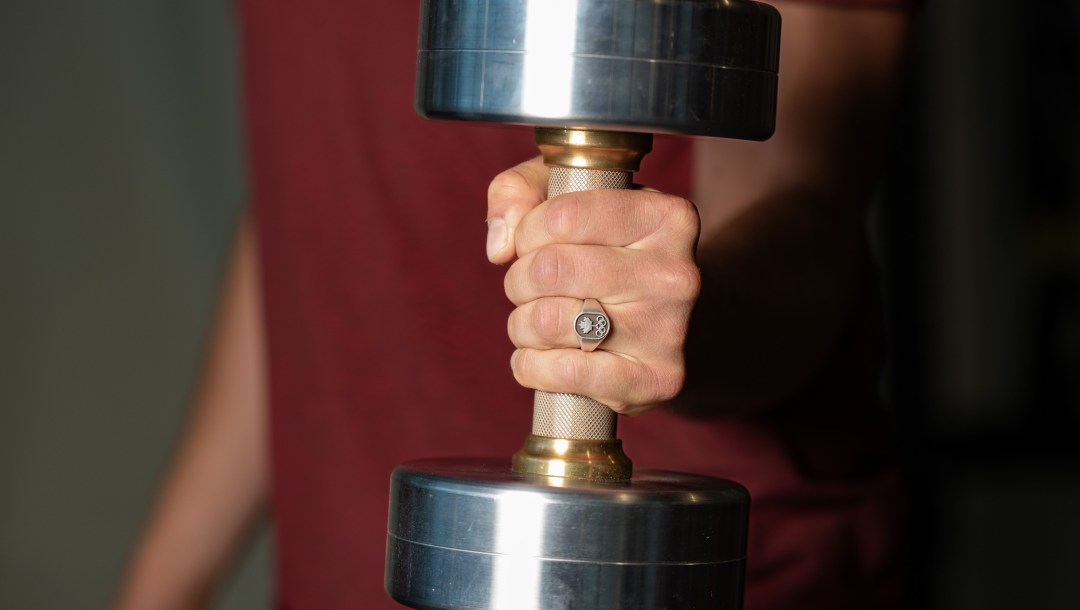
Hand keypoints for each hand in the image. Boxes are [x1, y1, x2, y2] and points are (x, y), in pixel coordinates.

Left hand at [486, 157, 700, 415]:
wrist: (659, 320)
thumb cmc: (601, 249)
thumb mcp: (565, 196)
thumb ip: (518, 190)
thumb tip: (501, 246)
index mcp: (667, 217)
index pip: (564, 216)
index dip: (527, 232)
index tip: (531, 243)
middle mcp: (677, 273)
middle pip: (553, 269)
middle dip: (519, 279)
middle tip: (527, 286)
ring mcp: (670, 331)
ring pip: (550, 321)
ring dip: (521, 325)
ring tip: (534, 321)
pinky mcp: (657, 380)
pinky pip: (566, 372)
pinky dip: (531, 367)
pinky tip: (535, 359)